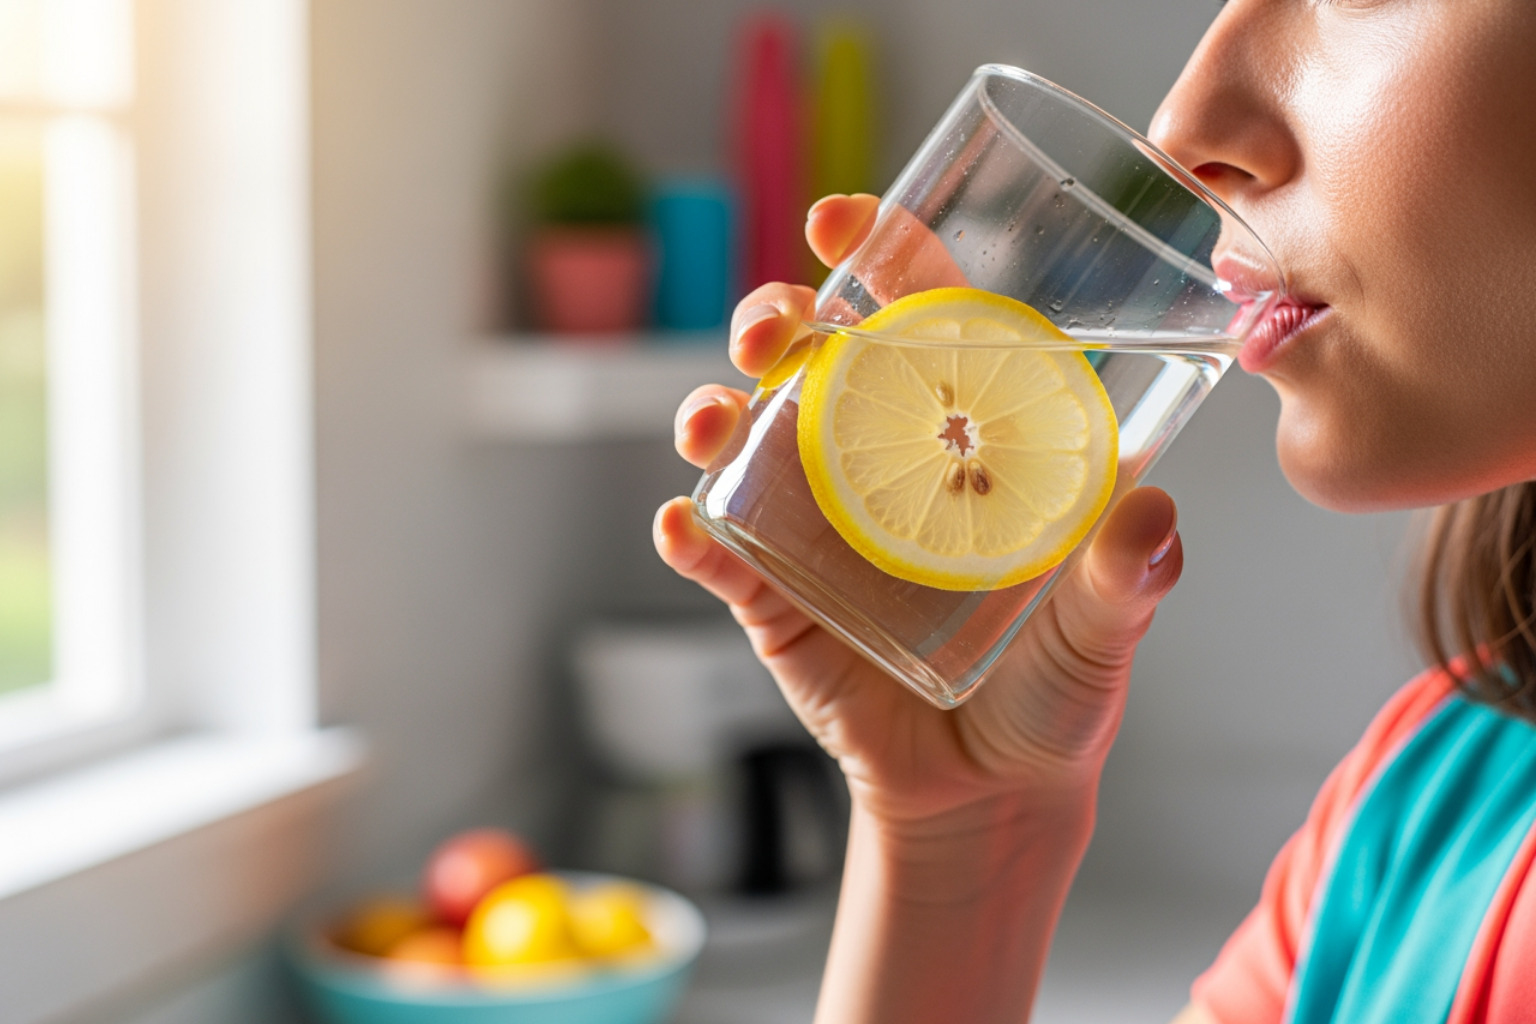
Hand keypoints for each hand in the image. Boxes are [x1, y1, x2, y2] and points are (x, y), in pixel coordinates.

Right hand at [655, 194, 1183, 834]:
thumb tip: (1151, 518)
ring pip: (748, 437)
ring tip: (715, 416)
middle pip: (814, 358)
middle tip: (775, 324)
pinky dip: (694, 534)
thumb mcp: (1103, 628)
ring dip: (715, 409)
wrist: (990, 794)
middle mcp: (880, 463)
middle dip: (775, 318)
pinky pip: (721, 556)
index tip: (845, 220)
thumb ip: (1124, 578)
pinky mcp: (775, 598)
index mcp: (962, 438)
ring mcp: (817, 526)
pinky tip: (684, 525)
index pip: (919, 317)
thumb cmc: (1056, 692)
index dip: (881, 254)